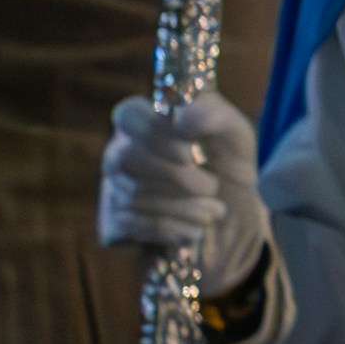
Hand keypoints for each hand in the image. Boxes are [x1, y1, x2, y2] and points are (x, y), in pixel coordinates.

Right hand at [99, 92, 271, 289]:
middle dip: (178, 178)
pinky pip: (136, 225)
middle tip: (212, 186)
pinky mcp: (116, 221)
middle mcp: (118, 150)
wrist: (229, 202)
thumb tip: (182, 118)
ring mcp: (113, 187)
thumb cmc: (225, 156)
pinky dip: (175, 228)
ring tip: (216, 209)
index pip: (129, 115)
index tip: (190, 153)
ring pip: (135, 196)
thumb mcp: (232, 130)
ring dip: (185, 207)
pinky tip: (198, 227)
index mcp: (139, 117)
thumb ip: (212, 115)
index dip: (158, 135)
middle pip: (127, 159)